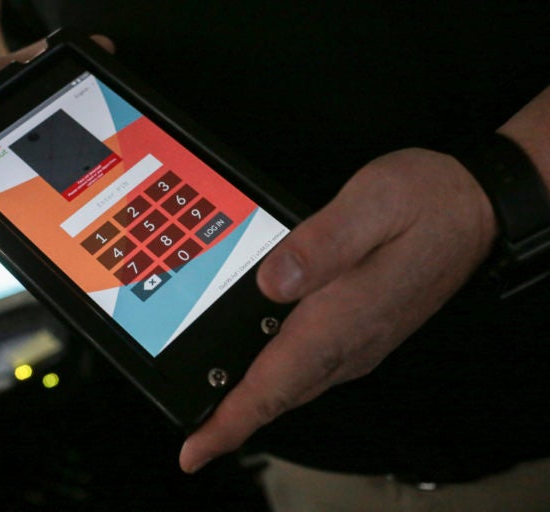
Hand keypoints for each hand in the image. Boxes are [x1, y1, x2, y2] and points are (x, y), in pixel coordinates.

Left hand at [179, 148, 497, 472]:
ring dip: (246, 397)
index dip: (231, 422)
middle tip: (187, 426)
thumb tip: (271, 281)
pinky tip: (249, 356)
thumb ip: (320, 244)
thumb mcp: (371, 204)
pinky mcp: (357, 331)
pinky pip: (304, 366)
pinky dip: (270, 373)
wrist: (471, 209)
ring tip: (205, 397)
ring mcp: (355, 341)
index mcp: (343, 317)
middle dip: (228, 417)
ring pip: (289, 384)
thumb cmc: (426, 203)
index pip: (277, 384)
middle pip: (276, 395)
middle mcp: (349, 341)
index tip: (195, 451)